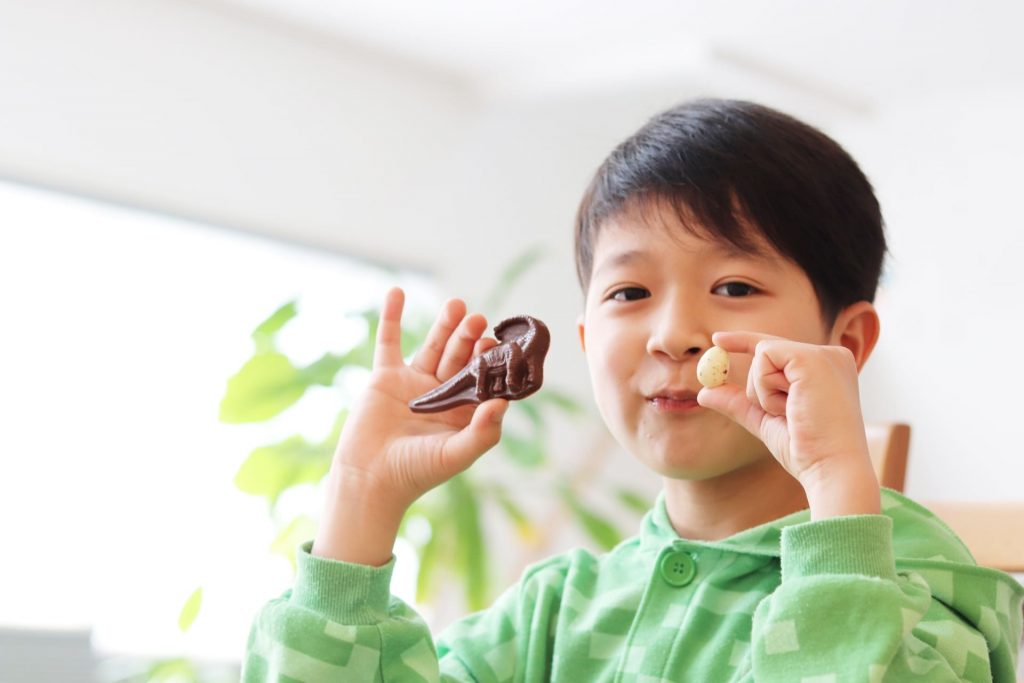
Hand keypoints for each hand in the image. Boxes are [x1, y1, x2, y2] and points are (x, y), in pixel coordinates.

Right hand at [314, 287, 507, 564]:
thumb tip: (504, 401)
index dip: (491, 361)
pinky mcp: (385, 377)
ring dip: (444, 325)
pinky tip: (396, 291)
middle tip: (479, 319)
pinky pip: (389, 341)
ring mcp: (413, 383)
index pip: (483, 378)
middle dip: (469, 338)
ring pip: (432, 346)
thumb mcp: (456, 454)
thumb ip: (483, 430)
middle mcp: (442, 394)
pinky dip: (391, 316)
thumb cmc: (416, 473)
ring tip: (457, 305)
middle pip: (460, 357)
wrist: (369, 479)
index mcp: (463, 412)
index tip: (497, 344)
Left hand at [696, 331, 879, 515]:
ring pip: (761, 354)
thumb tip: (704, 392)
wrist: (831, 469)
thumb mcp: (766, 420)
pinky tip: (790, 407)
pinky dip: (765, 388)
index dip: (745, 340)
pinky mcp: (812, 357)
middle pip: (766, 350)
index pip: (780, 348)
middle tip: (786, 415)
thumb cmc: (807, 450)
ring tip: (793, 414)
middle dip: (758, 387)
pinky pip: (764, 357)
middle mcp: (831, 355)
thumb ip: (738, 403)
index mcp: (829, 368)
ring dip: (763, 392)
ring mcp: (824, 354)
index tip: (717, 340)